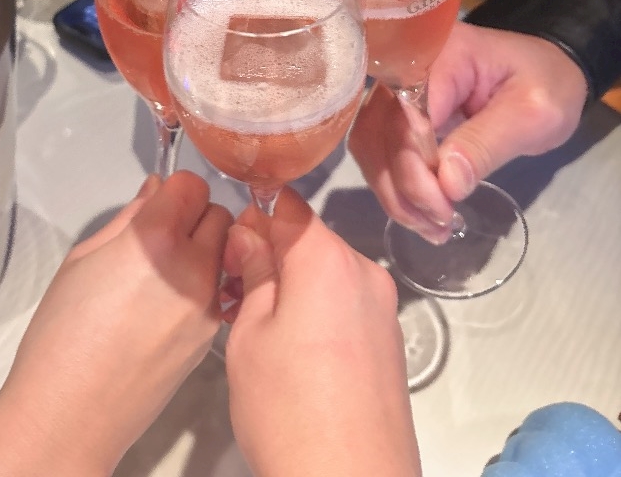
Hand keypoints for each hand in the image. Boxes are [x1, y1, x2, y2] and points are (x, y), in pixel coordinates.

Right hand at [0, 172, 231, 476]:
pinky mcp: (211, 334)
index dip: (174, 188)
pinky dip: (204, 284)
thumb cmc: (62, 340)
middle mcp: (191, 269)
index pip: (192, 185)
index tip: (161, 199)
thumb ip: (128, 217)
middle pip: (219, 213)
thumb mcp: (83, 258)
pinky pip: (219, 289)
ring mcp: (206, 305)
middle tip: (162, 231)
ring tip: (164, 269)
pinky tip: (167, 302)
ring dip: (204, 248)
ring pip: (225, 251)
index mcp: (154, 241)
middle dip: (194, 215)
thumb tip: (154, 193)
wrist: (71, 413)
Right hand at [223, 188, 420, 476]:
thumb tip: (249, 236)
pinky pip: (346, 303)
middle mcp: (364, 273)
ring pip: (327, 272)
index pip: (287, 205)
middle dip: (271, 255)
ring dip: (293, 285)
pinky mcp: (388, 341)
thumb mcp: (251, 335)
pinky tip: (292, 353)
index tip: (231, 245)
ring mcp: (382, 308)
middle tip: (236, 292)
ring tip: (259, 330)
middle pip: (309, 238)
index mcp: (328, 260)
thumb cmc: (293, 416)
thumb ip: (252, 273)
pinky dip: (318, 312)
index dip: (253, 216)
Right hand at [348, 23, 588, 227]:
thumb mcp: (533, 113)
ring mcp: (396, 90)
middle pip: (381, 131)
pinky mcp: (396, 113)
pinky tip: (422, 213)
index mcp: (441, 55)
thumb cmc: (545, 85)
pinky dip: (393, 187)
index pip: (409, 114)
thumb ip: (488, 142)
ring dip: (393, 193)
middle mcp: (406, 68)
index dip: (417, 165)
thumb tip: (446, 182)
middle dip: (406, 186)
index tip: (444, 204)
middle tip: (442, 222)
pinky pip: (378, 151)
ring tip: (432, 226)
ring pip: (371, 145)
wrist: (543, 77)